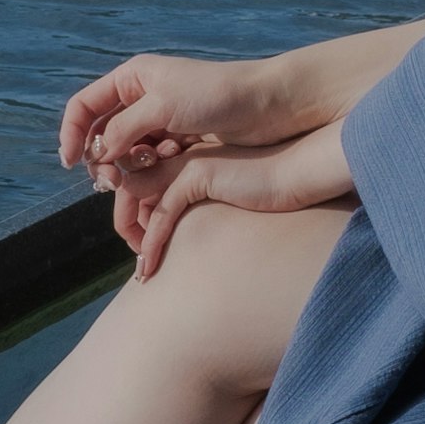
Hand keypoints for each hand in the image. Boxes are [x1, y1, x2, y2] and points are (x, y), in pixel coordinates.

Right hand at [59, 47, 326, 185]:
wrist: (269, 105)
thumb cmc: (217, 94)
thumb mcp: (163, 106)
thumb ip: (124, 130)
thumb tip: (98, 155)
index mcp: (132, 79)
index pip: (84, 107)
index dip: (72, 134)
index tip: (71, 164)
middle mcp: (142, 99)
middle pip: (103, 136)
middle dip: (106, 158)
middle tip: (115, 180)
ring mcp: (160, 123)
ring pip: (127, 155)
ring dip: (132, 167)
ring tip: (156, 164)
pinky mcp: (180, 144)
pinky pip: (151, 164)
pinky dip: (153, 171)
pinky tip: (172, 166)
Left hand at [112, 115, 359, 267]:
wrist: (298, 174)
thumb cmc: (269, 192)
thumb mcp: (225, 200)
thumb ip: (200, 208)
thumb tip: (178, 238)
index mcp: (183, 157)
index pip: (138, 182)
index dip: (132, 214)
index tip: (143, 247)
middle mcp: (178, 155)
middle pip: (128, 188)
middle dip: (126, 225)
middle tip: (139, 259)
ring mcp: (185, 163)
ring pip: (133, 197)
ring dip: (133, 236)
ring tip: (144, 268)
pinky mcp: (196, 176)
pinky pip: (160, 213)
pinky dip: (151, 243)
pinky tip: (150, 267)